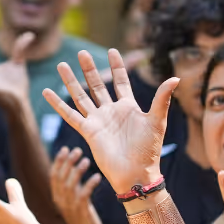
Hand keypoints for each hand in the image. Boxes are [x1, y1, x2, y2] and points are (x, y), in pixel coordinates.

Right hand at [42, 49, 177, 193]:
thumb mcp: (157, 120)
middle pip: (97, 85)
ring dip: (71, 81)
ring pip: (81, 96)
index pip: (120, 81)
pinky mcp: (88, 131)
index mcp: (129, 107)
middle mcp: (111, 112)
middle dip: (90, 69)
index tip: (112, 51)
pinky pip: (70, 114)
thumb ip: (162, 99)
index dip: (117, 67)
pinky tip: (47, 92)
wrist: (135, 173)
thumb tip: (176, 78)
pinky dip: (58, 104)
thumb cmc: (149, 149)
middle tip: (82, 52)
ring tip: (62, 65)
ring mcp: (98, 120)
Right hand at [50, 148, 104, 223]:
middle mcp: (61, 201)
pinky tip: (97, 177)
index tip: (65, 148)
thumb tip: (73, 169)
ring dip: (78, 170)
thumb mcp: (73, 201)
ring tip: (87, 160)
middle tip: (77, 150)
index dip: (59, 161)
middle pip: (61, 177)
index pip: (54, 176)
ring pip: (71, 185)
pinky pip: (84, 194)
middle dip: (68, 161)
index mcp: (57, 197)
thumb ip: (71, 188)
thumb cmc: (82, 218)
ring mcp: (70, 206)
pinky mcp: (81, 211)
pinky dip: (90, 184)